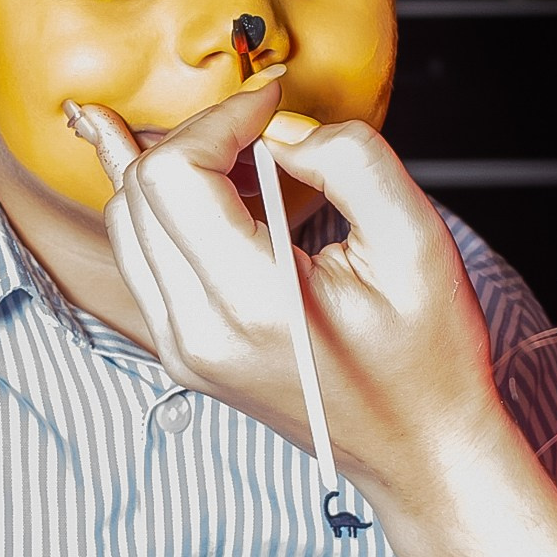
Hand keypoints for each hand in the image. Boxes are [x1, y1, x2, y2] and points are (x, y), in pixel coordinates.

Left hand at [70, 81, 556, 556]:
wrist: (422, 453)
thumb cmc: (429, 358)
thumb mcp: (415, 238)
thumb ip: (347, 157)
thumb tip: (278, 127)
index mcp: (254, 305)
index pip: (174, 175)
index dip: (217, 117)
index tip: (270, 103)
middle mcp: (198, 333)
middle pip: (138, 191)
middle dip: (193, 135)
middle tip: (256, 121)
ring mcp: (181, 349)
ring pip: (127, 222)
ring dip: (170, 167)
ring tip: (227, 140)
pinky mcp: (182, 353)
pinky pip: (143, 258)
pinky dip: (166, 209)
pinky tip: (209, 183)